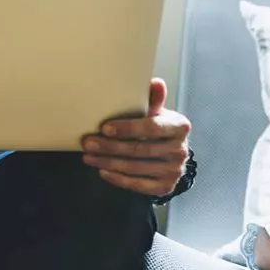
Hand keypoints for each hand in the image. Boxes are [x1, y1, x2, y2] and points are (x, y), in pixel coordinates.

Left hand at [80, 78, 191, 196]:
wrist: (170, 154)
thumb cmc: (159, 129)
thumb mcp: (157, 113)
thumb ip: (154, 100)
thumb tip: (155, 83)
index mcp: (180, 127)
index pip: (153, 127)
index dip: (128, 128)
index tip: (105, 128)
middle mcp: (181, 150)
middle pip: (140, 149)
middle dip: (110, 146)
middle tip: (88, 142)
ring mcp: (174, 170)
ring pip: (135, 168)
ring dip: (108, 162)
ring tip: (88, 156)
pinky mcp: (165, 186)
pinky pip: (138, 185)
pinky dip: (118, 179)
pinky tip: (103, 171)